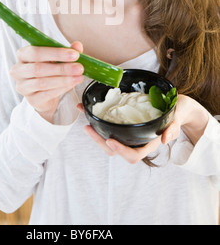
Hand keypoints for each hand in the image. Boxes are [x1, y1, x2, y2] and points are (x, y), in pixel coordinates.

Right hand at [10, 41, 83, 121]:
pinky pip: (46, 94)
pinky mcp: (31, 99)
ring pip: (42, 82)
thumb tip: (77, 45)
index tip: (74, 55)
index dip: (55, 53)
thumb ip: (66, 51)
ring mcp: (23, 86)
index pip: (36, 52)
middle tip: (79, 68)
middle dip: (62, 68)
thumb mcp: (57, 58)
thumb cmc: (48, 70)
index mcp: (22, 55)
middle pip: (38, 68)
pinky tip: (71, 85)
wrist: (43, 93)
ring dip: (63, 80)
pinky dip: (61, 89)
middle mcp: (18, 70)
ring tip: (78, 77)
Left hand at [77, 94, 208, 162]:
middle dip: (99, 141)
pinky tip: (86, 108)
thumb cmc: (178, 112)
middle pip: (115, 149)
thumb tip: (165, 139)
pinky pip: (108, 125)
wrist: (177, 106)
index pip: (133, 155)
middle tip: (88, 128)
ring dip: (95, 130)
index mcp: (149, 143)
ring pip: (109, 138)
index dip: (121, 151)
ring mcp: (129, 133)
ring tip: (84, 117)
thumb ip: (173, 127)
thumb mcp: (178, 116)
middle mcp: (137, 140)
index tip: (110, 141)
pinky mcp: (124, 124)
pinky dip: (96, 117)